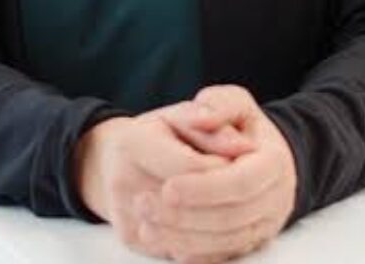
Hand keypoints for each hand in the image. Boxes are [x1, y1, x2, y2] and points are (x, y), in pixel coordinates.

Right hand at [73, 101, 253, 256]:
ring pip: (184, 234)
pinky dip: (207, 244)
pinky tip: (223, 229)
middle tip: (248, 190)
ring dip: (221, 226)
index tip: (244, 163)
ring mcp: (124, 213)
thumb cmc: (157, 133)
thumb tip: (244, 146)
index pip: (190, 165)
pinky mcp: (131, 238)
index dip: (223, 168)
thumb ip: (213, 124)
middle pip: (186, 203)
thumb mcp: (183, 115)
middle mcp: (121, 179)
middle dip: (225, 199)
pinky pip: (177, 251)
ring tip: (241, 209)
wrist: (115, 159)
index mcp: (133, 142)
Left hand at [133, 85, 298, 263]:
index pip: (238, 183)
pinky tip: (165, 244)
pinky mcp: (252, 243)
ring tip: (146, 226)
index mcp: (274, 163)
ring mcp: (265, 225)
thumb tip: (203, 115)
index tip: (167, 188)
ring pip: (226, 243)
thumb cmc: (242, 127)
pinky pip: (225, 256)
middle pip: (230, 218)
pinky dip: (195, 255)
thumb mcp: (236, 103)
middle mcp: (275, 199)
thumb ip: (219, 103)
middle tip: (144, 207)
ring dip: (184, 238)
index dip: (202, 189)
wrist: (263, 157)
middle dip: (186, 216)